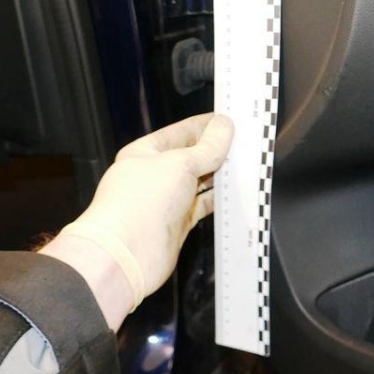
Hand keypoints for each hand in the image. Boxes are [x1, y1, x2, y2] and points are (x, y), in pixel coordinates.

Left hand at [40, 113, 233, 328]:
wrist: (127, 254)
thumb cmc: (142, 201)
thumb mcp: (179, 164)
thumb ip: (207, 147)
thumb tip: (225, 126)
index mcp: (146, 152)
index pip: (181, 132)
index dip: (206, 125)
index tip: (231, 120)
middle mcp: (155, 175)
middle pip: (192, 157)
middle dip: (217, 150)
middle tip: (246, 142)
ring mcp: (167, 200)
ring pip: (199, 181)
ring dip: (220, 174)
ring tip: (246, 164)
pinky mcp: (178, 222)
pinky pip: (203, 205)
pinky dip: (218, 199)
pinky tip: (235, 192)